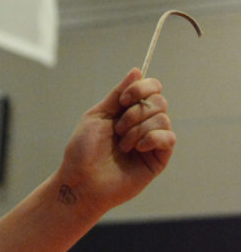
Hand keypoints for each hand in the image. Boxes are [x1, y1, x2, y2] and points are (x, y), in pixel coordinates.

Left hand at [59, 68, 175, 214]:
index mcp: (127, 110)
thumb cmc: (83, 150)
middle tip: (118, 128)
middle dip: (137, 111)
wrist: (82, 181)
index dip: (142, 87)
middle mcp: (142, 123)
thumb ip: (118, 93)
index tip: (124, 99)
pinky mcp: (159, 159)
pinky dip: (152, 138)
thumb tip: (137, 70)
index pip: (151, 88)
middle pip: (159, 101)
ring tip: (123, 145)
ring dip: (139, 129)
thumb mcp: (98, 114)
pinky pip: (169, 138)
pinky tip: (137, 149)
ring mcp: (152, 141)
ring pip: (163, 118)